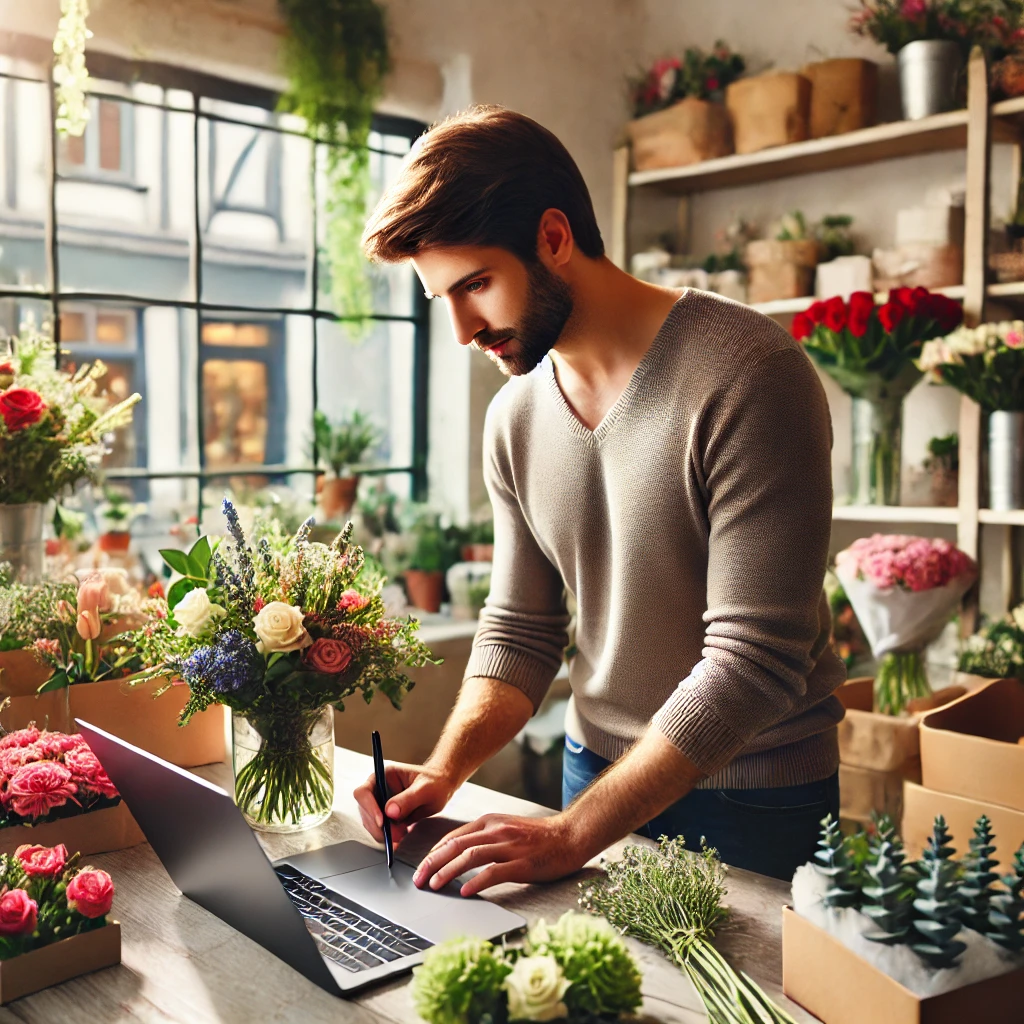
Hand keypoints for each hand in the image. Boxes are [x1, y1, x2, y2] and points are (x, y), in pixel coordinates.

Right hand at [353, 761, 454, 845]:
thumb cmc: (435, 782)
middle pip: (364, 810)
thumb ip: (408, 799)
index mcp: (384, 776)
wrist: (442, 788)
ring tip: (401, 835)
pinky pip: (380, 828)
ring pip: (370, 822)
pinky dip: (388, 836)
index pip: (364, 792)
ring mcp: (381, 802)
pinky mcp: (386, 815)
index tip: (382, 822)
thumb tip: (389, 812)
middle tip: (396, 835)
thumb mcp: (426, 789)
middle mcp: (378, 789)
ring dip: (382, 833)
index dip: (369, 807)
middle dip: (378, 825)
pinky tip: (401, 836)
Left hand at [412, 813, 587, 896]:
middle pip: (456, 845)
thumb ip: (484, 836)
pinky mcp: (523, 863)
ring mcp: (510, 846)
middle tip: (419, 879)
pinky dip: (477, 882)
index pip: (454, 836)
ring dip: (449, 872)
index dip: (434, 853)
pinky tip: (466, 891)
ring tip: (435, 885)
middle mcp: (497, 830)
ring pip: (470, 856)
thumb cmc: (538, 836)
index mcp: (490, 821)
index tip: (422, 868)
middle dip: (433, 863)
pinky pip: (494, 872)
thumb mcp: (506, 828)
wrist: (570, 835)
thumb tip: (458, 853)